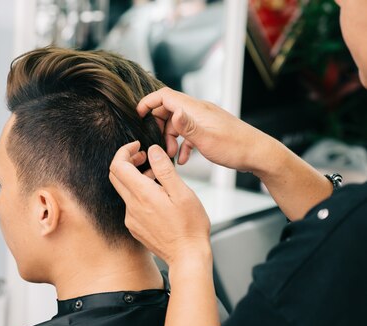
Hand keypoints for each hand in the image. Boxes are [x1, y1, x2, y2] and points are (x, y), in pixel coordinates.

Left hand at [109, 141, 210, 265]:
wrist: (187, 256)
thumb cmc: (190, 225)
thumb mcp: (182, 192)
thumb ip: (164, 169)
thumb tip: (152, 150)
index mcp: (142, 194)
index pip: (118, 165)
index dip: (124, 151)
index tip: (138, 146)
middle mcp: (132, 206)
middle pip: (116, 176)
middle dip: (128, 162)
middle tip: (145, 157)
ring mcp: (131, 218)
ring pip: (125, 190)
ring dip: (137, 179)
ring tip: (159, 179)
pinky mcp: (134, 227)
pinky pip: (131, 205)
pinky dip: (140, 195)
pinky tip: (158, 198)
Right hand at [137, 87, 282, 174]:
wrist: (259, 155)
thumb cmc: (235, 147)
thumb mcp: (207, 139)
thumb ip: (187, 126)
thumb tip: (172, 112)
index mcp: (195, 109)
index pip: (165, 95)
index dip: (148, 102)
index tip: (138, 115)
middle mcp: (198, 111)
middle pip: (168, 109)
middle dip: (158, 126)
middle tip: (159, 144)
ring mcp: (204, 120)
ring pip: (177, 123)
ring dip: (170, 138)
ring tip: (172, 155)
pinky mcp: (208, 130)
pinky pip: (188, 133)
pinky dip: (182, 144)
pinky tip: (184, 158)